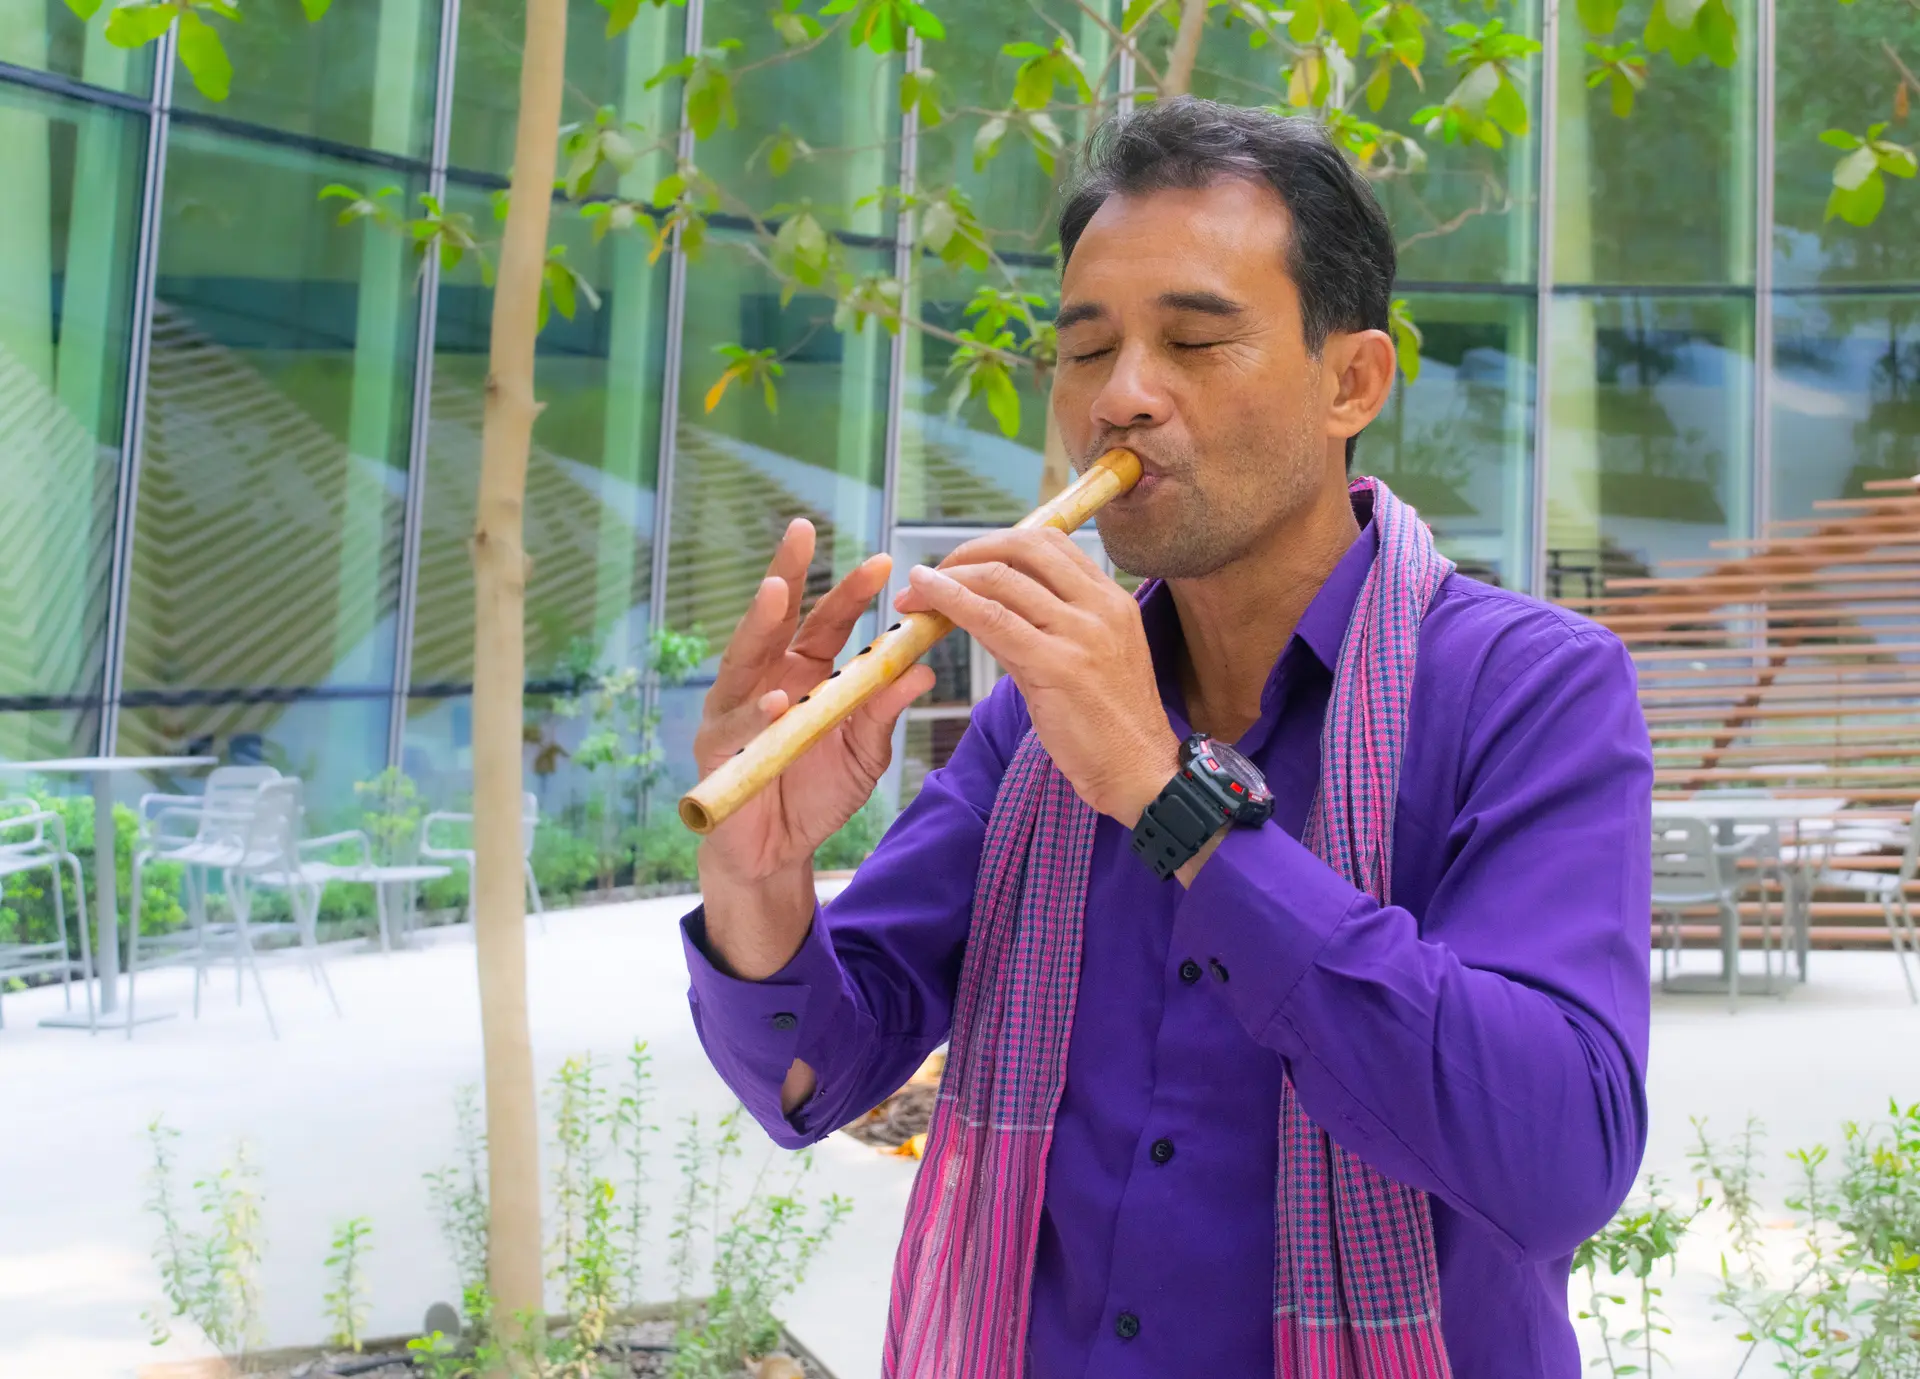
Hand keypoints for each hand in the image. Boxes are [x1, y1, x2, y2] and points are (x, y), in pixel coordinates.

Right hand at [693, 519, 935, 885]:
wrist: (778, 853)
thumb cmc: (818, 793)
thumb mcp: (865, 751)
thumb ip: (884, 710)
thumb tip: (923, 668)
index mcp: (804, 670)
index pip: (827, 620)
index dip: (850, 591)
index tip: (883, 561)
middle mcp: (766, 677)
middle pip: (776, 618)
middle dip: (788, 572)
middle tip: (802, 531)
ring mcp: (736, 708)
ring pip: (744, 657)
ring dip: (760, 624)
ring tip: (779, 592)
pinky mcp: (717, 748)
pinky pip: (737, 727)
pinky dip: (756, 714)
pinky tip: (776, 701)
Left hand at [894, 527, 1180, 825]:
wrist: (1141, 773)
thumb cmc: (1110, 725)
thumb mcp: (1082, 661)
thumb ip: (1039, 629)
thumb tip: (983, 609)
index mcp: (1111, 599)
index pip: (1049, 543)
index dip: (996, 544)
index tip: (963, 562)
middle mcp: (1100, 606)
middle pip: (1024, 547)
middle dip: (969, 552)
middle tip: (933, 574)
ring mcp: (1081, 633)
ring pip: (1003, 579)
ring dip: (950, 578)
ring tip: (916, 593)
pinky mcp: (1058, 666)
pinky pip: (993, 619)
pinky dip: (953, 601)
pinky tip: (927, 599)